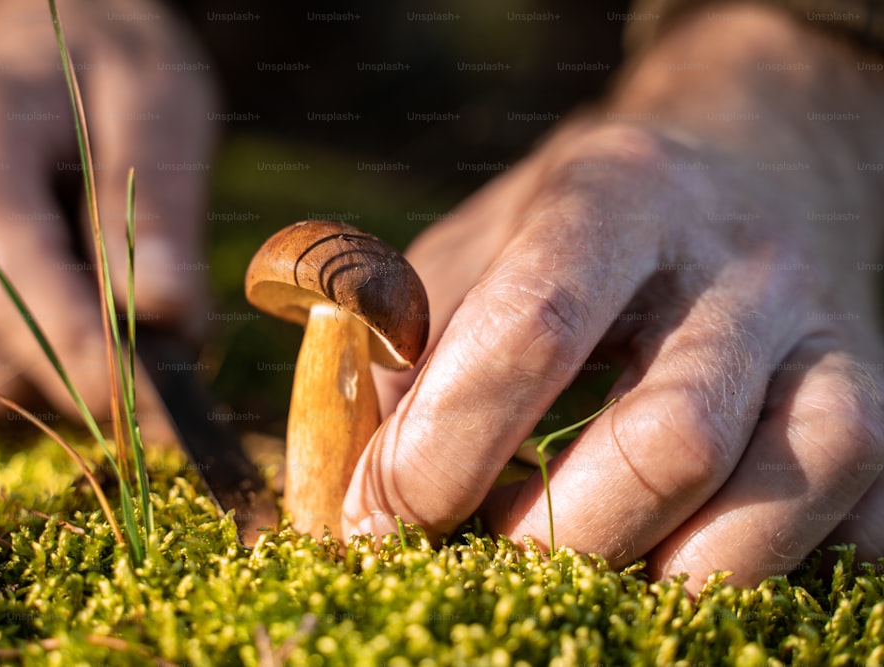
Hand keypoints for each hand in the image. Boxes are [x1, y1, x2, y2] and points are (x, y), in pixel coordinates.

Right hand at [0, 0, 215, 420]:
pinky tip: (97, 306)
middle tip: (181, 385)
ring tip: (141, 308)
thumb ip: (157, 210)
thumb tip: (169, 316)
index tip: (142, 406)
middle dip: (93, 370)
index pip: (6, 267)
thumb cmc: (109, 61)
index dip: (74, 345)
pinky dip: (61, 352)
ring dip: (82, 363)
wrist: (47, 37)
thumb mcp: (159, 108)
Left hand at [343, 5, 883, 589]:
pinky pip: (866, 516)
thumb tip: (356, 497)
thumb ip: (404, 353)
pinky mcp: (878, 398)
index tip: (383, 517)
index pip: (536, 328)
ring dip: (669, 574)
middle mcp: (738, 265)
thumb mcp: (475, 249)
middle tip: (484, 559)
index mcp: (615, 198)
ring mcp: (826, 337)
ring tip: (582, 575)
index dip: (447, 445)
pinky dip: (780, 571)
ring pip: (789, 486)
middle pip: (671, 438)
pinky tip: (690, 566)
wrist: (742, 167)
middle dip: (556, 535)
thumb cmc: (577, 228)